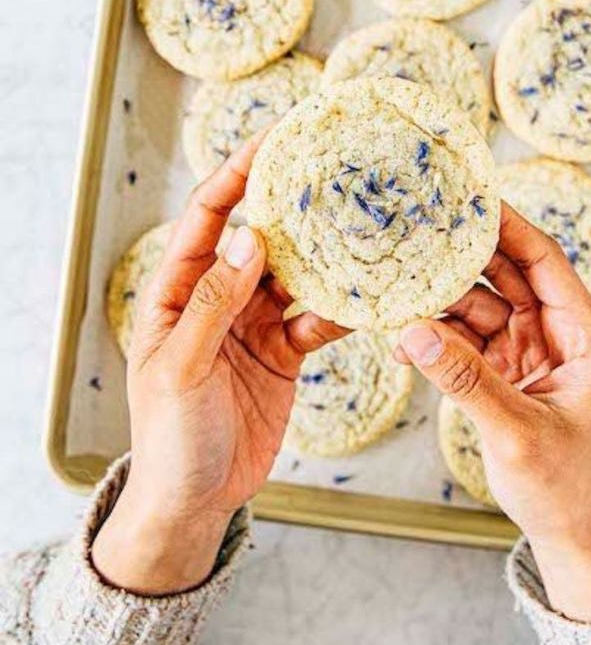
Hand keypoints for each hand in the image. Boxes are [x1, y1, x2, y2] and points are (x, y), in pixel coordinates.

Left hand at [93, 135, 344, 594]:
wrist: (194, 504)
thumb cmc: (169, 438)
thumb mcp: (181, 368)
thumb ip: (214, 303)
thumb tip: (250, 238)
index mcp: (178, 291)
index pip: (209, 217)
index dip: (237, 174)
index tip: (271, 139)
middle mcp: (217, 297)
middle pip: (260, 236)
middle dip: (293, 206)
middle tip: (333, 171)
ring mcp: (253, 324)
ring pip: (295, 274)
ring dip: (325, 255)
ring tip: (363, 227)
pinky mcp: (284, 353)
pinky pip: (316, 317)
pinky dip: (340, 308)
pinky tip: (367, 298)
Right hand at [397, 203, 590, 623]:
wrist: (566, 532)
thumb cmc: (562, 486)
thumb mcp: (516, 432)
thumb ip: (465, 379)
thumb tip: (414, 331)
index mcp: (586, 336)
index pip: (545, 261)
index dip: (509, 225)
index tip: (471, 196)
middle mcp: (558, 332)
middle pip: (506, 273)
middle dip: (462, 253)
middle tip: (418, 226)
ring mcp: (529, 348)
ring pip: (478, 302)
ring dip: (439, 299)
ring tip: (396, 286)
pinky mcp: (504, 368)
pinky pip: (464, 337)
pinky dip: (435, 336)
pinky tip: (401, 339)